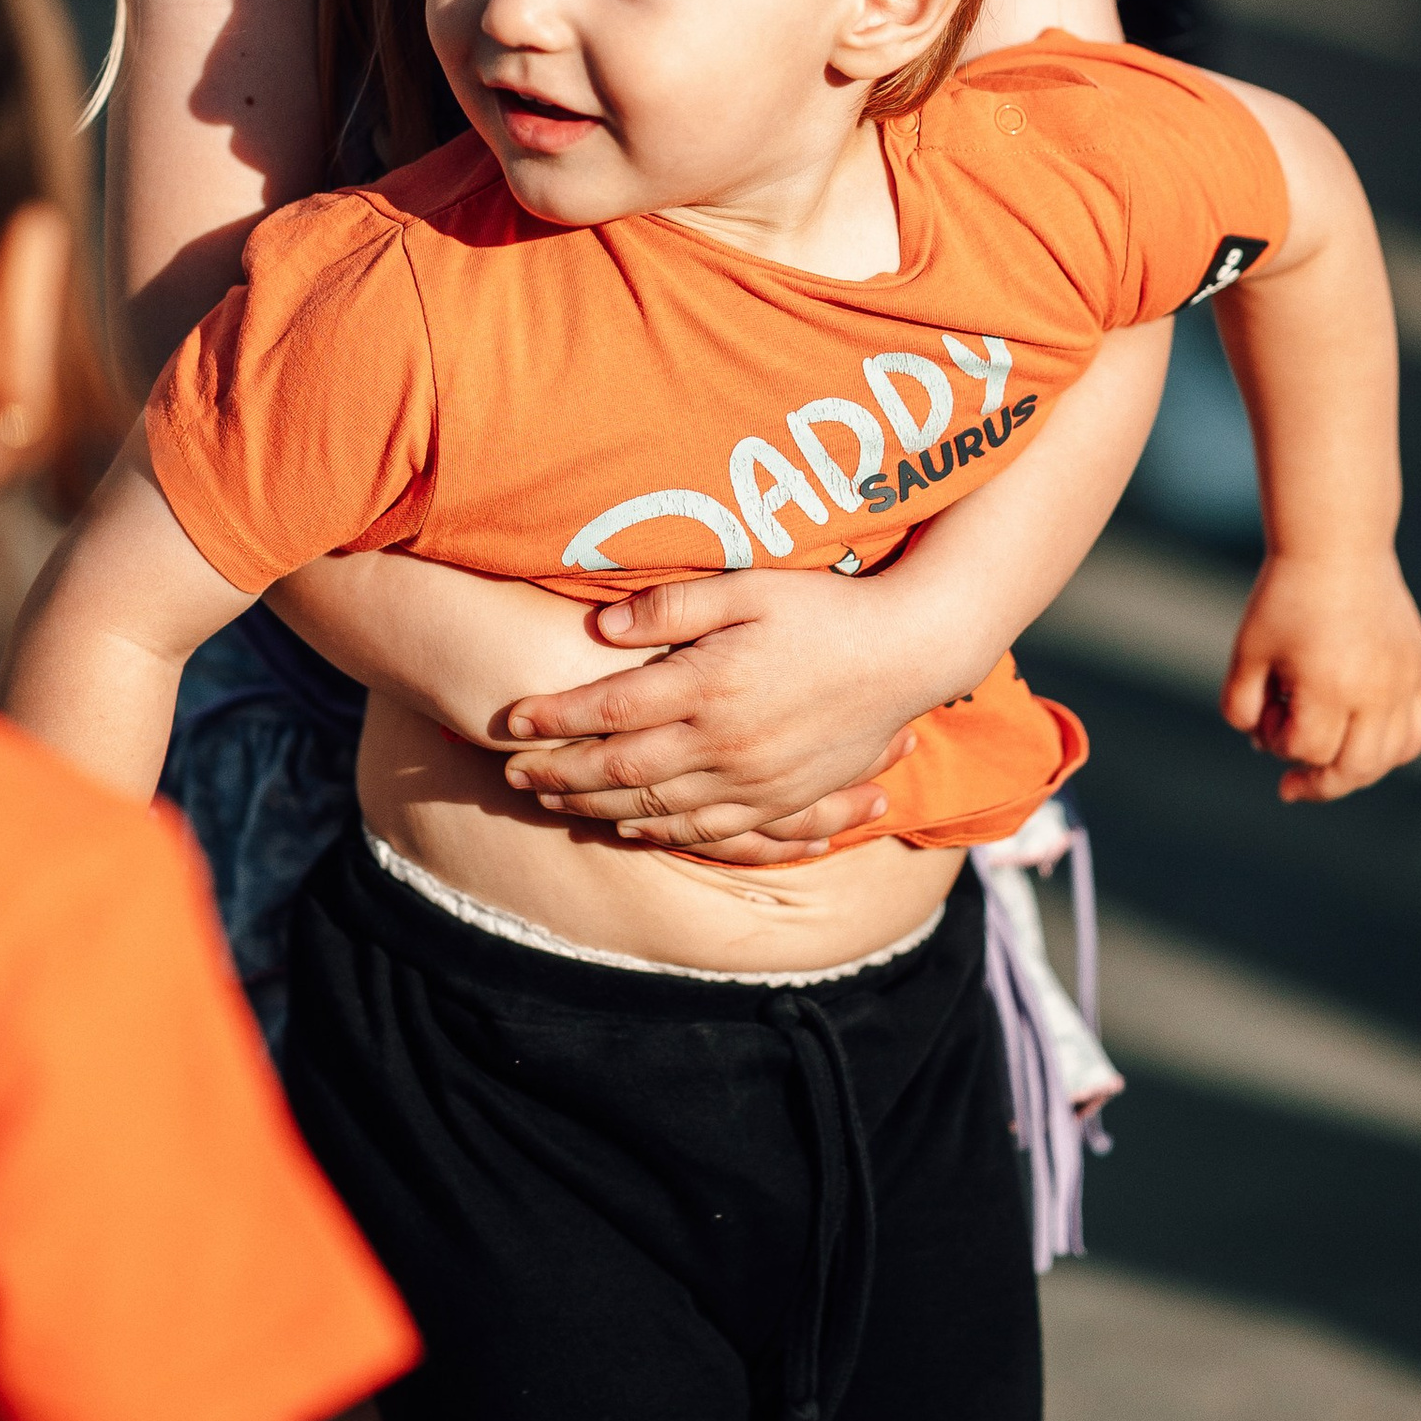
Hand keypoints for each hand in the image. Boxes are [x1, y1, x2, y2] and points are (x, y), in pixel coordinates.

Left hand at [500, 567, 940, 851]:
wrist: (910, 652)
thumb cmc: (826, 607)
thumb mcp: (750, 587)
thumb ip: (673, 608)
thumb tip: (601, 626)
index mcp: (710, 686)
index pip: (610, 710)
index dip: (555, 719)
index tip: (512, 720)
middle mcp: (726, 743)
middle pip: (621, 771)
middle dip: (559, 774)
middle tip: (511, 772)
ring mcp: (755, 779)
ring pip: (659, 809)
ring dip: (598, 809)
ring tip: (554, 801)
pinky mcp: (783, 797)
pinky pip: (711, 830)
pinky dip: (663, 833)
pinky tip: (633, 828)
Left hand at [1221, 548, 1420, 803]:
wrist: (1336, 546)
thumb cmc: (1284, 597)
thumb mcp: (1247, 650)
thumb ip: (1240, 705)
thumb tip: (1260, 744)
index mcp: (1328, 685)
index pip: (1306, 750)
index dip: (1278, 744)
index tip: (1266, 715)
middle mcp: (1374, 689)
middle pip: (1355, 768)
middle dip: (1319, 782)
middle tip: (1292, 785)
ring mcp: (1404, 680)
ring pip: (1393, 756)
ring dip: (1358, 769)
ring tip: (1329, 761)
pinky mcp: (1420, 668)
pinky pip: (1418, 730)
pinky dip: (1395, 749)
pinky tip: (1366, 743)